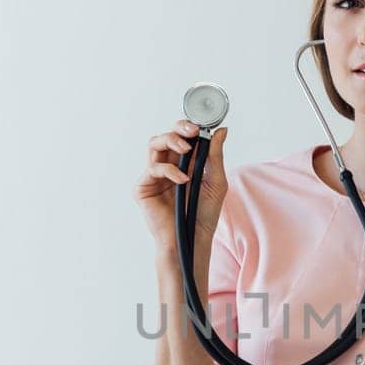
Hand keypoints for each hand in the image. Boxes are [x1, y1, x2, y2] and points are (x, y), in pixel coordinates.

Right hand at [134, 119, 228, 248]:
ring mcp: (154, 176)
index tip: (201, 126)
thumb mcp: (216, 181)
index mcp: (184, 163)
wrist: (193, 238)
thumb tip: (221, 130)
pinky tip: (183, 180)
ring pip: (154, 144)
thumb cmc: (204, 214)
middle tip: (192, 132)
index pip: (181, 136)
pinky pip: (152, 169)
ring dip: (171, 141)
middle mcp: (167, 166)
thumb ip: (216, 155)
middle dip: (179, 129)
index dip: (188, 126)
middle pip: (166, 135)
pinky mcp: (143, 188)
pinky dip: (169, 170)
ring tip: (186, 149)